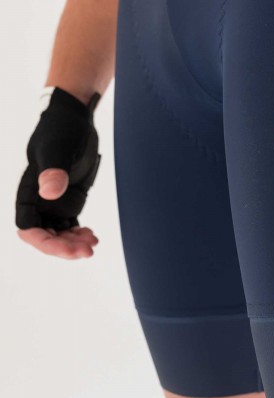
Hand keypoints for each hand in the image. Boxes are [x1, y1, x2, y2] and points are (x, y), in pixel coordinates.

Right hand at [15, 87, 101, 258]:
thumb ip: (52, 171)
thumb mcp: (57, 148)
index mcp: (27, 191)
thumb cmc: (60, 129)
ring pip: (60, 234)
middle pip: (45, 236)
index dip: (43, 241)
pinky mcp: (69, 200)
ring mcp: (54, 202)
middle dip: (64, 247)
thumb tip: (48, 193)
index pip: (27, 226)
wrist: (74, 117)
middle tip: (87, 251)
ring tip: (92, 244)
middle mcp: (39, 200)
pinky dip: (80, 234)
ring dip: (74, 243)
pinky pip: (71, 226)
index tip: (64, 248)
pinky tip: (93, 235)